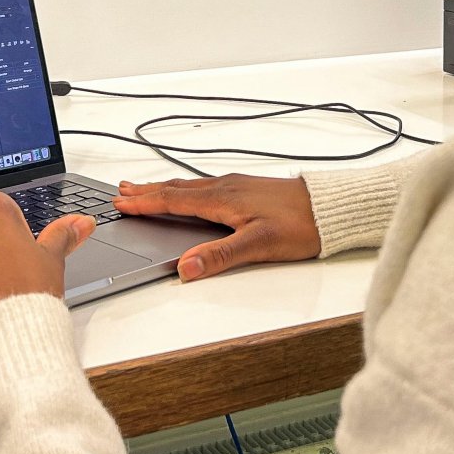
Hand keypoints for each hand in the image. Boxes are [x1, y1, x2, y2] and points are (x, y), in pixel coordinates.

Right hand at [112, 174, 319, 281]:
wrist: (332, 208)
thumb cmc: (302, 224)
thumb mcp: (259, 246)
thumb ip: (220, 256)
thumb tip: (185, 268)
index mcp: (223, 198)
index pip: (174, 199)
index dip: (145, 202)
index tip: (120, 202)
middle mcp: (227, 187)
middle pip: (177, 188)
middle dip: (147, 191)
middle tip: (121, 190)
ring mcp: (238, 186)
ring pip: (191, 186)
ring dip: (164, 188)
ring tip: (146, 188)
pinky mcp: (249, 190)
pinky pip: (205, 186)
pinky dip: (185, 189)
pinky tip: (190, 194)